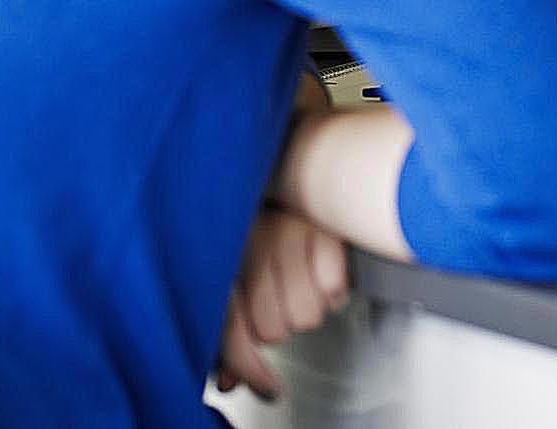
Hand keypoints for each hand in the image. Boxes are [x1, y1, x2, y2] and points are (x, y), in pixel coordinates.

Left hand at [215, 206, 350, 398]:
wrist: (289, 168)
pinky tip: (319, 270)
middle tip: (278, 300)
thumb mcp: (230, 278)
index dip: (249, 367)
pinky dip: (332, 287)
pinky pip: (334, 287)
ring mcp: (290, 232)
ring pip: (307, 316)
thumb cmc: (254, 227)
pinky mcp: (325, 227)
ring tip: (299, 282)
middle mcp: (252, 244)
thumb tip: (232, 380)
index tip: (268, 389)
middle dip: (279, 323)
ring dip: (307, 307)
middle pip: (273, 330)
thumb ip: (229, 333)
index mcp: (222, 261)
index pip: (231, 331)